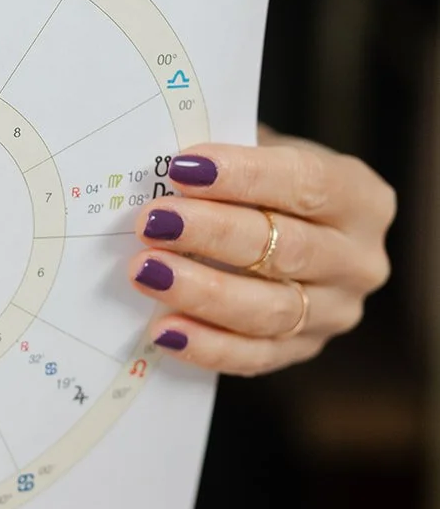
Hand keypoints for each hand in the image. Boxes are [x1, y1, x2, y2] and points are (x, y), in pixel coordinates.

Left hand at [128, 130, 395, 375]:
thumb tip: (164, 168)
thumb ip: (227, 158)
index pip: (307, 184)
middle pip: (289, 250)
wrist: (287, 228)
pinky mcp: (304, 350)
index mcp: (361, 198)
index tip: (183, 169)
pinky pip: (256, 356)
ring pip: (272, 310)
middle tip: (153, 223)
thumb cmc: (268, 183)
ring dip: (202, 292)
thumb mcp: (262, 152)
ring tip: (146, 271)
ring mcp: (336, 313)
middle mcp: (360, 261)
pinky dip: (207, 345)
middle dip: (214, 234)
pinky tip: (163, 329)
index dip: (245, 176)